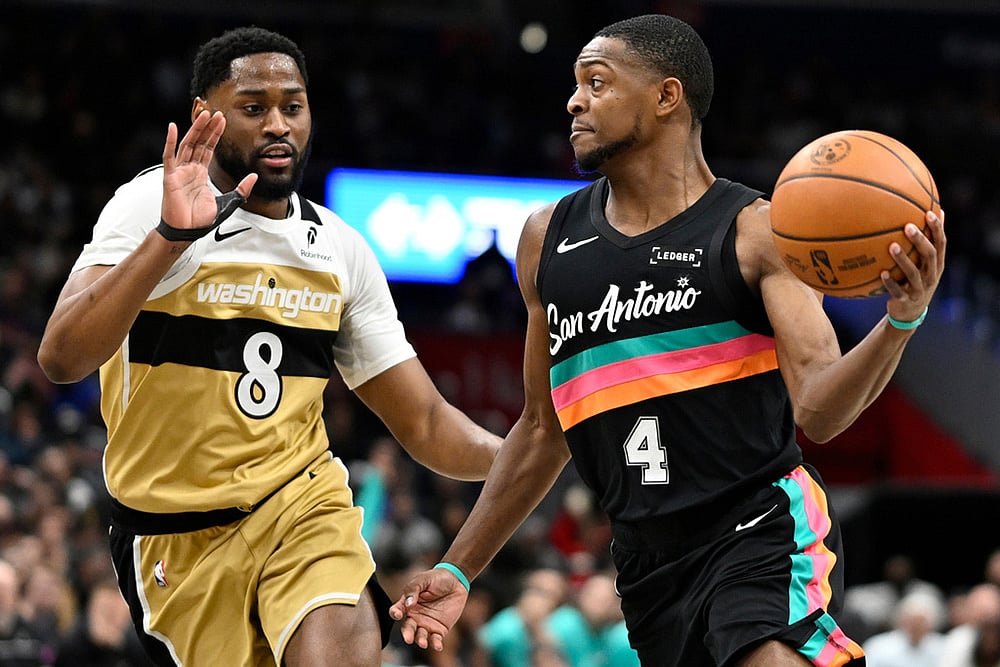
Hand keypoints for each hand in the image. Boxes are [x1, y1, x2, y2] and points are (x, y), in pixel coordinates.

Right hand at [160, 110, 256, 231]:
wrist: (187, 232)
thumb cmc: (201, 219)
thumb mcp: (228, 202)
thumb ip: (241, 190)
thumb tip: (254, 176)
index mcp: (200, 173)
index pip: (208, 148)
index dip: (215, 134)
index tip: (223, 120)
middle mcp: (189, 169)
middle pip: (199, 142)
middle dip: (208, 127)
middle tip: (217, 112)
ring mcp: (179, 171)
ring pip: (187, 145)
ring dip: (195, 129)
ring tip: (204, 115)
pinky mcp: (170, 177)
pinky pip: (169, 156)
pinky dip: (170, 141)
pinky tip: (172, 127)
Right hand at [389, 568, 469, 651]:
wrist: (456, 581)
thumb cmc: (437, 578)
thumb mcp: (423, 579)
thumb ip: (413, 589)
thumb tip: (408, 604)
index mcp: (407, 604)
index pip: (397, 611)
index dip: (395, 613)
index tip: (398, 614)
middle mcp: (415, 616)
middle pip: (407, 628)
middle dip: (407, 634)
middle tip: (408, 638)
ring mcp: (426, 624)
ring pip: (420, 636)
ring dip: (420, 641)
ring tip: (423, 643)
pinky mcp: (439, 629)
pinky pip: (435, 639)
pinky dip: (436, 644)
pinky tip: (438, 646)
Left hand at [882, 209, 945, 322]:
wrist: (909, 313)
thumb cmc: (915, 281)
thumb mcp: (923, 264)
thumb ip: (924, 243)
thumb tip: (928, 214)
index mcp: (937, 264)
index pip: (941, 243)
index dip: (937, 228)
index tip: (929, 212)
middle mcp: (931, 275)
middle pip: (930, 255)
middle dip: (920, 240)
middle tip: (908, 226)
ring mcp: (920, 289)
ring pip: (913, 273)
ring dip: (903, 259)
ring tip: (891, 246)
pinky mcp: (907, 300)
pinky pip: (898, 291)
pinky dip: (890, 283)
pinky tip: (882, 273)